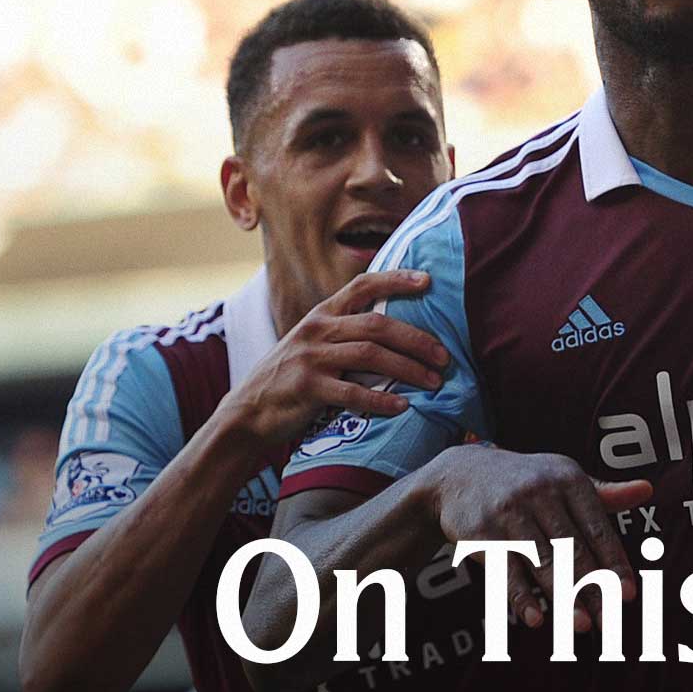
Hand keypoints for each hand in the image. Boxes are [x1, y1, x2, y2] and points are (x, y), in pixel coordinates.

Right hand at [223, 270, 447, 450]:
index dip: (396, 279)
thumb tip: (396, 333)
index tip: (428, 280)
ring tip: (434, 382)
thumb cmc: (290, 378)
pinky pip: (352, 391)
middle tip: (445, 356)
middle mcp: (317, 330)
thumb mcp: (312, 344)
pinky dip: (381, 400)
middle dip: (416, 339)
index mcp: (322, 315)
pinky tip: (402, 407)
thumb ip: (345, 333)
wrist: (247, 412)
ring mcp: (311, 358)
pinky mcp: (307, 388)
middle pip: (377, 324)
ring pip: (370, 355)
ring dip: (408, 369)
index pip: (362, 285)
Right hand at [430, 445, 652, 633]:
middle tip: (610, 622)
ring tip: (582, 626)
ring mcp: (509, 512)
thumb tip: (648, 491)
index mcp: (567, 480)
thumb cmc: (526, 481)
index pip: (597, 527)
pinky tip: (534, 619)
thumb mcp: (562, 477)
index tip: (629, 594)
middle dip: (593, 588)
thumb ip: (605, 493)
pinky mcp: (482, 532)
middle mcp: (540, 492)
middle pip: (572, 549)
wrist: (460, 474)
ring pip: (542, 561)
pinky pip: (505, 569)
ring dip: (563, 597)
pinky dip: (519, 595)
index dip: (614, 562)